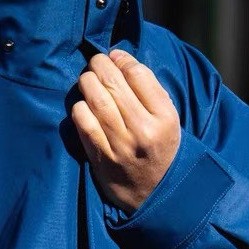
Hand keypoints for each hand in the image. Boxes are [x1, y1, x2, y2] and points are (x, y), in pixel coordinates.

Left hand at [71, 49, 179, 211]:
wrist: (153, 193)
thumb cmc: (159, 148)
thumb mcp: (168, 119)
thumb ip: (149, 90)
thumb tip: (118, 57)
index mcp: (165, 118)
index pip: (138, 75)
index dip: (122, 59)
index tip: (114, 56)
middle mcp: (142, 130)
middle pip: (114, 84)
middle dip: (100, 65)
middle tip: (95, 62)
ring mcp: (120, 145)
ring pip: (96, 100)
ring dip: (87, 82)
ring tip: (87, 78)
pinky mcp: (100, 157)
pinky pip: (83, 123)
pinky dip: (79, 108)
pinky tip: (83, 105)